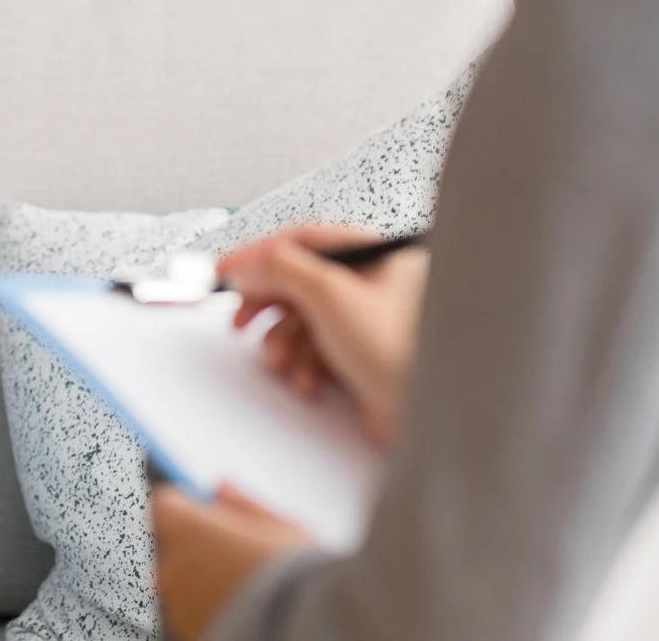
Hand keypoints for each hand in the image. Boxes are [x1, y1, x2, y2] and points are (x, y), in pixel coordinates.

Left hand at [150, 482, 312, 639]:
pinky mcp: (188, 633)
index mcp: (185, 529)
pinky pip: (196, 611)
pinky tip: (245, 608)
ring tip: (250, 586)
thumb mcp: (278, 525)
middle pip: (176, 545)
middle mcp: (171, 566)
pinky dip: (212, 607)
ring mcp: (176, 605)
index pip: (168, 505)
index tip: (214, 512)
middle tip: (241, 554)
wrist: (301, 627)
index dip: (192, 506)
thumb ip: (241, 503)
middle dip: (201, 545)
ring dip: (206, 579)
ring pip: (186, 581)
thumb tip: (221, 487)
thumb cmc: (292, 574)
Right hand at [219, 225, 429, 445]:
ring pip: (301, 320)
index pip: (305, 239)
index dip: (260, 252)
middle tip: (242, 319)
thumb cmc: (405, 355)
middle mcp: (372, 285)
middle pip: (298, 281)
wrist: (431, 419)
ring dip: (283, 343)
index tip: (227, 269)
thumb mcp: (332, 295)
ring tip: (283, 360)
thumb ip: (282, 268)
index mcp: (375, 257)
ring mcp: (365, 323)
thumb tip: (249, 265)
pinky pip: (313, 350)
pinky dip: (302, 365)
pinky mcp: (359, 357)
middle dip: (267, 304)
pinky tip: (308, 380)